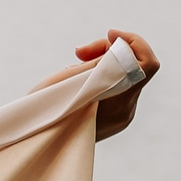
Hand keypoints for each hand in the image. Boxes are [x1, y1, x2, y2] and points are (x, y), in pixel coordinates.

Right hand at [35, 30, 160, 139]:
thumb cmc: (43, 114)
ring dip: (103, 64)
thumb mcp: (67, 82)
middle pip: (133, 66)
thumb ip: (98, 64)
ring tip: (73, 68)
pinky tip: (79, 83)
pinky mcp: (115, 118)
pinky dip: (101, 77)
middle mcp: (125, 110)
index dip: (133, 42)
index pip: (146, 64)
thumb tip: (120, 50)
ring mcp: (122, 116)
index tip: (109, 34)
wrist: (34, 146)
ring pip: (124, 76)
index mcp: (118, 102)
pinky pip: (117, 88)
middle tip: (78, 52)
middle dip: (109, 51)